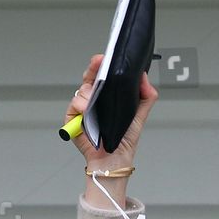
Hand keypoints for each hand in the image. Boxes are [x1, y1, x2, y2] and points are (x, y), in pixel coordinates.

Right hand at [68, 54, 158, 209]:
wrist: (114, 160)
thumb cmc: (124, 140)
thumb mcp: (139, 115)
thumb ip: (146, 96)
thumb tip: (144, 76)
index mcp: (107, 97)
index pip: (102, 76)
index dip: (101, 65)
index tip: (104, 58)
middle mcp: (93, 100)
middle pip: (89, 78)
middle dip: (93, 69)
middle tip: (98, 63)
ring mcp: (82, 109)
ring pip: (81, 90)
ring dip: (89, 93)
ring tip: (95, 102)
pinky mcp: (72, 120)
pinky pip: (73, 105)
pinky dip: (79, 106)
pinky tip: (86, 110)